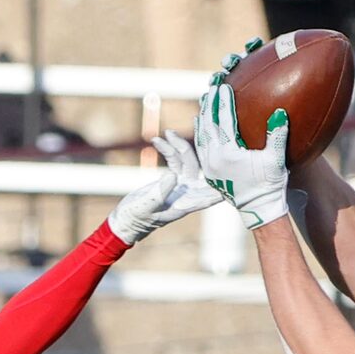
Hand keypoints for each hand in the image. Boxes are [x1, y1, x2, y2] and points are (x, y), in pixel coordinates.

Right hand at [107, 132, 222, 244]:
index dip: (222, 179)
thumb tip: (173, 174)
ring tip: (166, 134)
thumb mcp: (147, 206)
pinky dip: (167, 149)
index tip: (229, 162)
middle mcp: (188, 193)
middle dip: (198, 149)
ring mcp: (180, 185)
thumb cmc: (137, 219)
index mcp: (188, 204)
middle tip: (192, 132)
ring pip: (187, 160)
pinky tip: (157, 140)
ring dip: (178, 145)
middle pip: (200, 168)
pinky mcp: (171, 178)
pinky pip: (174, 160)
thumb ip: (161, 192)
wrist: (126, 221)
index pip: (211, 193)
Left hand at [194, 76, 291, 229]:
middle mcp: (214, 160)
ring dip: (202, 116)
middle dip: (209, 103)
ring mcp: (209, 167)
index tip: (224, 85)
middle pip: (208, 125)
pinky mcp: (209, 173)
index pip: (223, 121)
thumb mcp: (276, 160)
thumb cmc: (270, 184)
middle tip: (212, 85)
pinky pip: (200, 148)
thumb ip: (277, 135)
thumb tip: (279, 112)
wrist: (258, 209)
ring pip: (201, 136)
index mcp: (228, 154)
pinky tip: (201, 121)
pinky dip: (200, 132)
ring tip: (204, 99)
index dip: (223, 102)